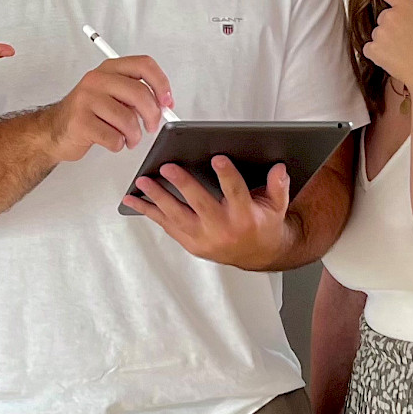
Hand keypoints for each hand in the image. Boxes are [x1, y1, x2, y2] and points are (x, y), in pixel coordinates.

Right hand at [40, 56, 173, 162]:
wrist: (54, 130)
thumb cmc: (87, 113)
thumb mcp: (112, 94)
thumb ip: (136, 94)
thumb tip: (163, 104)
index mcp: (109, 69)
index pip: (144, 65)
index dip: (161, 83)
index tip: (167, 101)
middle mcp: (97, 80)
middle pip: (140, 93)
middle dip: (153, 115)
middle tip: (151, 126)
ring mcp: (86, 99)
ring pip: (128, 120)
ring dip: (134, 135)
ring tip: (128, 138)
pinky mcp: (81, 121)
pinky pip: (114, 138)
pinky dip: (118, 145)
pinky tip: (112, 141)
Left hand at [124, 155, 292, 269]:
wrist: (257, 255)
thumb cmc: (263, 224)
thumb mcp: (277, 205)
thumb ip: (278, 185)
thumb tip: (278, 168)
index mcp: (245, 217)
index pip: (236, 193)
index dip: (227, 176)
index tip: (218, 159)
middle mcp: (222, 230)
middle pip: (200, 204)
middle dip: (183, 185)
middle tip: (168, 167)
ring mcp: (203, 239)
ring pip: (177, 217)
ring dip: (157, 198)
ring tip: (143, 181)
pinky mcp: (191, 244)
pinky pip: (167, 226)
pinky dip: (149, 212)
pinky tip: (134, 200)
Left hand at [350, 0, 412, 96]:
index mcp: (405, 6)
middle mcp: (389, 17)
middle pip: (384, 16)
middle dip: (393, 25)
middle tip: (411, 38)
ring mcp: (379, 34)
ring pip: (378, 33)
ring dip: (387, 40)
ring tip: (405, 50)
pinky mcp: (373, 50)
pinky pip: (371, 48)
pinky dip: (379, 53)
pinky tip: (394, 58)